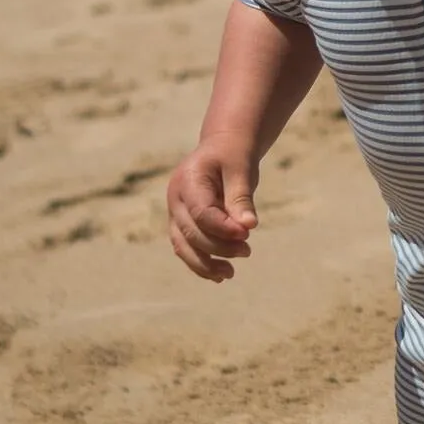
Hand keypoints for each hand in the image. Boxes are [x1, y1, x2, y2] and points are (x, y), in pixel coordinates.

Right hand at [167, 146, 259, 281]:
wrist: (222, 147)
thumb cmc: (234, 156)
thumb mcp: (242, 169)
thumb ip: (241, 197)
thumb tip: (248, 227)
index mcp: (188, 181)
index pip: (201, 212)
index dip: (223, 228)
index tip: (247, 234)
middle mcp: (175, 198)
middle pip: (192, 232)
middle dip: (219, 246)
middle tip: (248, 250)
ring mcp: (175, 213)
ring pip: (183, 246)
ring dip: (205, 264)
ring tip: (230, 273)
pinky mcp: (182, 224)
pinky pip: (186, 248)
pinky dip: (200, 263)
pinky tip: (219, 275)